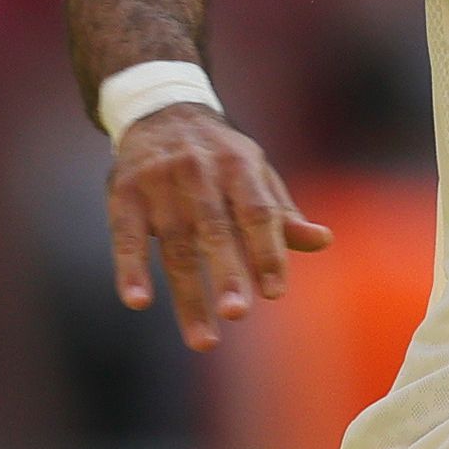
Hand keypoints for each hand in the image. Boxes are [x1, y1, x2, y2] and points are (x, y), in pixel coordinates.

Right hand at [108, 105, 332, 350]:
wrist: (161, 110)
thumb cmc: (220, 155)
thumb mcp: (256, 173)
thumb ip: (282, 213)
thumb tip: (323, 241)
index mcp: (239, 166)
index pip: (256, 213)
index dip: (266, 253)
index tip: (275, 293)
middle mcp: (199, 171)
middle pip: (214, 230)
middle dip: (227, 274)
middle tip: (238, 314)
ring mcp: (159, 182)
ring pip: (174, 246)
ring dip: (187, 296)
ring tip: (203, 339)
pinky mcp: (124, 194)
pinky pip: (127, 237)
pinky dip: (130, 269)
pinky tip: (137, 300)